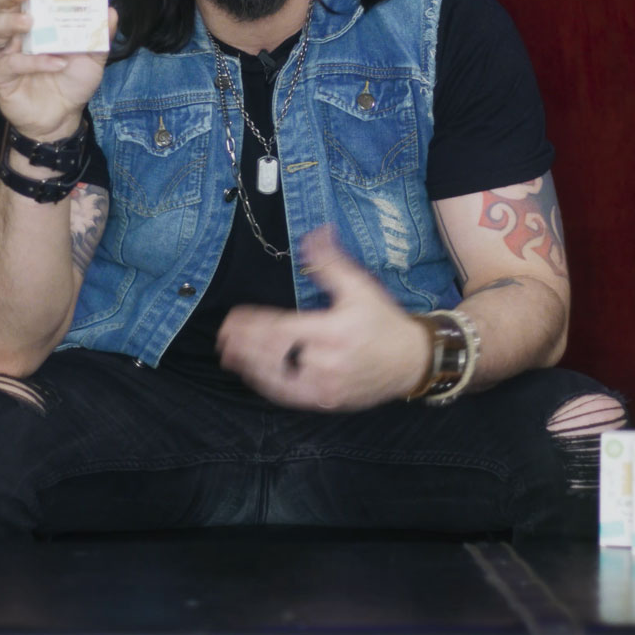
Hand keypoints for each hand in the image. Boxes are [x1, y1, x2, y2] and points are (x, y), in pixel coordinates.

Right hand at [0, 0, 116, 141]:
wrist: (63, 118)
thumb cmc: (73, 80)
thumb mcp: (94, 55)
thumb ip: (101, 33)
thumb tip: (111, 10)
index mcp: (36, 18)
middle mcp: (16, 31)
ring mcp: (4, 52)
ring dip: (11, 21)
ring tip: (31, 21)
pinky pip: (9, 63)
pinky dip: (34, 61)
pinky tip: (55, 63)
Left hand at [216, 225, 430, 410]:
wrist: (411, 361)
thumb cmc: (383, 321)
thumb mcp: (360, 286)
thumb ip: (331, 262)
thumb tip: (314, 233)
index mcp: (333, 331)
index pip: (282, 329)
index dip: (253, 325)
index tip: (233, 318)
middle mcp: (327, 362)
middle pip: (274, 355)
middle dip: (244, 345)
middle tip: (223, 335)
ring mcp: (326, 386)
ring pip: (278, 378)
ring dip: (250, 366)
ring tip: (229, 354)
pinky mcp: (327, 401)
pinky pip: (290, 396)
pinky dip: (267, 385)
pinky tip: (253, 375)